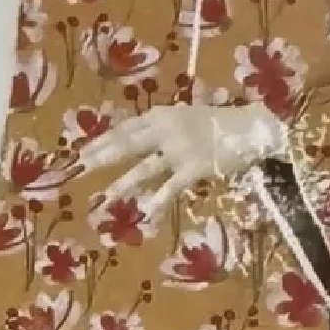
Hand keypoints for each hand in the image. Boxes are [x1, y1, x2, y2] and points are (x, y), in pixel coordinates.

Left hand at [79, 102, 287, 220]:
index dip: (101, 141)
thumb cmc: (219, 124)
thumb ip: (160, 128)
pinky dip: (157, 201)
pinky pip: (171, 187)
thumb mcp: (184, 118)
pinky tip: (144, 213)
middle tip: (77, 171)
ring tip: (103, 201)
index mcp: (161, 115)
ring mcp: (180, 149)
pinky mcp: (195, 168)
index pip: (124, 129)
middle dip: (100, 159)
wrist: (252, 127)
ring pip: (144, 169)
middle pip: (126, 145)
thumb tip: (133, 142)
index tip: (79, 152)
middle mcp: (166, 129)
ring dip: (122, 186)